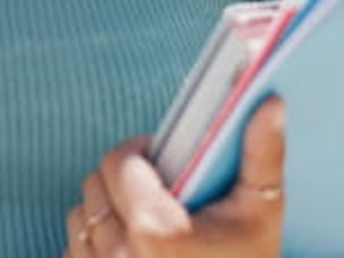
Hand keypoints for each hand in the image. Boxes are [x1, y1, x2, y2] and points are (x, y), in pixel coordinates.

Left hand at [64, 97, 285, 257]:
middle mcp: (117, 256)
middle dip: (122, 182)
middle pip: (95, 184)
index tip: (161, 161)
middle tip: (156, 193)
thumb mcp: (261, 216)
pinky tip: (129, 256)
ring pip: (80, 217)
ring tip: (143, 225)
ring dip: (105, 213)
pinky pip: (74, 252)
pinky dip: (94, 248)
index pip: (119, 161)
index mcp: (154, 230)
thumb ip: (263, 155)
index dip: (140, 154)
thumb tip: (270, 101)